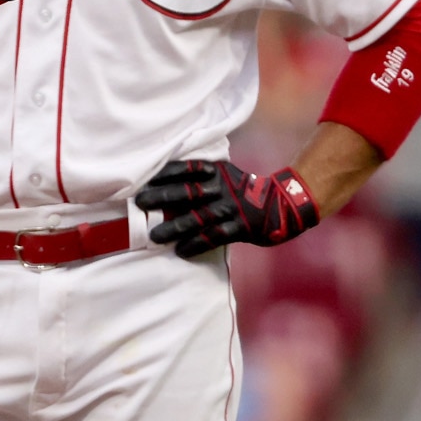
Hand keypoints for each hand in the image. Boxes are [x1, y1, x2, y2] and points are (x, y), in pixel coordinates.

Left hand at [134, 158, 318, 259]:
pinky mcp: (240, 227)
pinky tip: (180, 251)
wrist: (281, 205)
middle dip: (163, 196)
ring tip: (154, 236)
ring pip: (199, 218)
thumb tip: (165, 180)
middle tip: (140, 202)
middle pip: (188, 192)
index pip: (187, 169)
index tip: (145, 180)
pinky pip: (214, 237)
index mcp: (217, 172)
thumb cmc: (243, 191)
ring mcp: (231, 209)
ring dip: (175, 227)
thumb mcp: (224, 175)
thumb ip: (201, 176)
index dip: (166, 174)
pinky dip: (196, 244)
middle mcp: (222, 189)